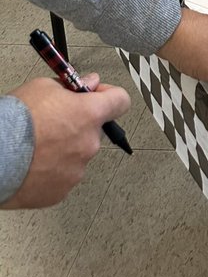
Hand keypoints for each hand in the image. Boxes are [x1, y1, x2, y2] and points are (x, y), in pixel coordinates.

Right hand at [2, 74, 130, 208]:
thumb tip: (89, 84)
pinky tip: (34, 164)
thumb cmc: (16, 121)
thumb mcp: (44, 87)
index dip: (110, 96)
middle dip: (79, 125)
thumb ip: (72, 85)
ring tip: (38, 146)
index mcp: (90, 114)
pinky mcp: (60, 193)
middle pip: (94, 130)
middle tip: (54, 123)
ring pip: (78, 155)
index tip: (97, 95)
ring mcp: (76, 171)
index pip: (121, 101)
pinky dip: (52, 171)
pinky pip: (63, 177)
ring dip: (65, 150)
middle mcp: (89, 144)